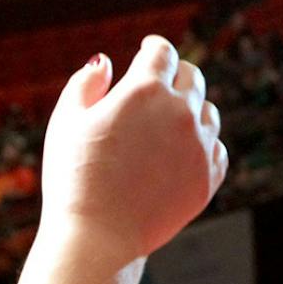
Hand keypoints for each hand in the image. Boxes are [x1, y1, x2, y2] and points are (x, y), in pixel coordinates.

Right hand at [39, 36, 226, 261]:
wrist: (98, 236)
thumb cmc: (74, 177)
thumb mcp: (66, 121)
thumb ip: (85, 84)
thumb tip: (105, 62)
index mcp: (145, 89)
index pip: (162, 52)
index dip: (154, 47)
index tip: (149, 50)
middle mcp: (180, 112)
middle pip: (191, 76)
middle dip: (175, 73)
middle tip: (163, 80)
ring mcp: (199, 145)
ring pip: (208, 112)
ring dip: (192, 109)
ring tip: (171, 120)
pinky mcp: (208, 178)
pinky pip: (216, 149)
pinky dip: (203, 145)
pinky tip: (184, 151)